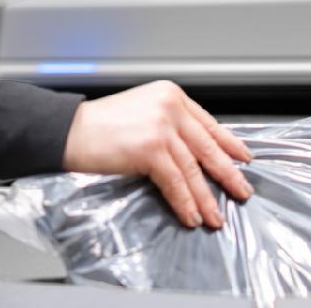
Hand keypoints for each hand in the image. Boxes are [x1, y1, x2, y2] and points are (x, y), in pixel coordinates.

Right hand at [60, 80, 254, 228]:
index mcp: (170, 95)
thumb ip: (168, 125)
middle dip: (228, 174)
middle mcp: (170, 106)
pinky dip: (185, 202)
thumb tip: (193, 154)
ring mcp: (162, 127)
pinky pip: (176, 182)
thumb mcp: (141, 113)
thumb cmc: (98, 125)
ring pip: (194, 168)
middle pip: (208, 146)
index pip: (208, 123)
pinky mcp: (151, 149)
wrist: (68, 130)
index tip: (242, 158)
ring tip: (215, 215)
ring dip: (206, 197)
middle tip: (242, 190)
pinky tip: (191, 215)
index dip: (229, 144)